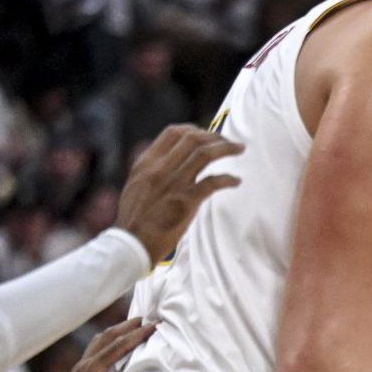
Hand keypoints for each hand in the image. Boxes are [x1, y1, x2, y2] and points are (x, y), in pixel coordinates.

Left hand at [31, 318, 156, 371]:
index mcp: (91, 371)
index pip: (118, 347)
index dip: (137, 335)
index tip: (154, 326)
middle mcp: (84, 365)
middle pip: (107, 337)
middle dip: (127, 326)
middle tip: (146, 318)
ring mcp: (80, 369)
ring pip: (100, 341)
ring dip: (118, 331)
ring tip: (133, 326)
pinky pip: (96, 350)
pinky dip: (109, 342)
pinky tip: (115, 347)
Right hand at [115, 125, 241, 261]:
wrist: (132, 242)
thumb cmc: (134, 218)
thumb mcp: (136, 184)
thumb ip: (151, 170)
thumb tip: (167, 162)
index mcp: (147, 162)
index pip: (173, 133)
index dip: (194, 129)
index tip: (207, 134)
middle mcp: (160, 168)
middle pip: (193, 138)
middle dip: (215, 136)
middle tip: (229, 141)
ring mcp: (174, 183)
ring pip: (204, 154)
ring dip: (226, 148)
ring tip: (239, 149)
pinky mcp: (186, 201)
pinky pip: (212, 182)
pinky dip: (228, 178)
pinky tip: (236, 181)